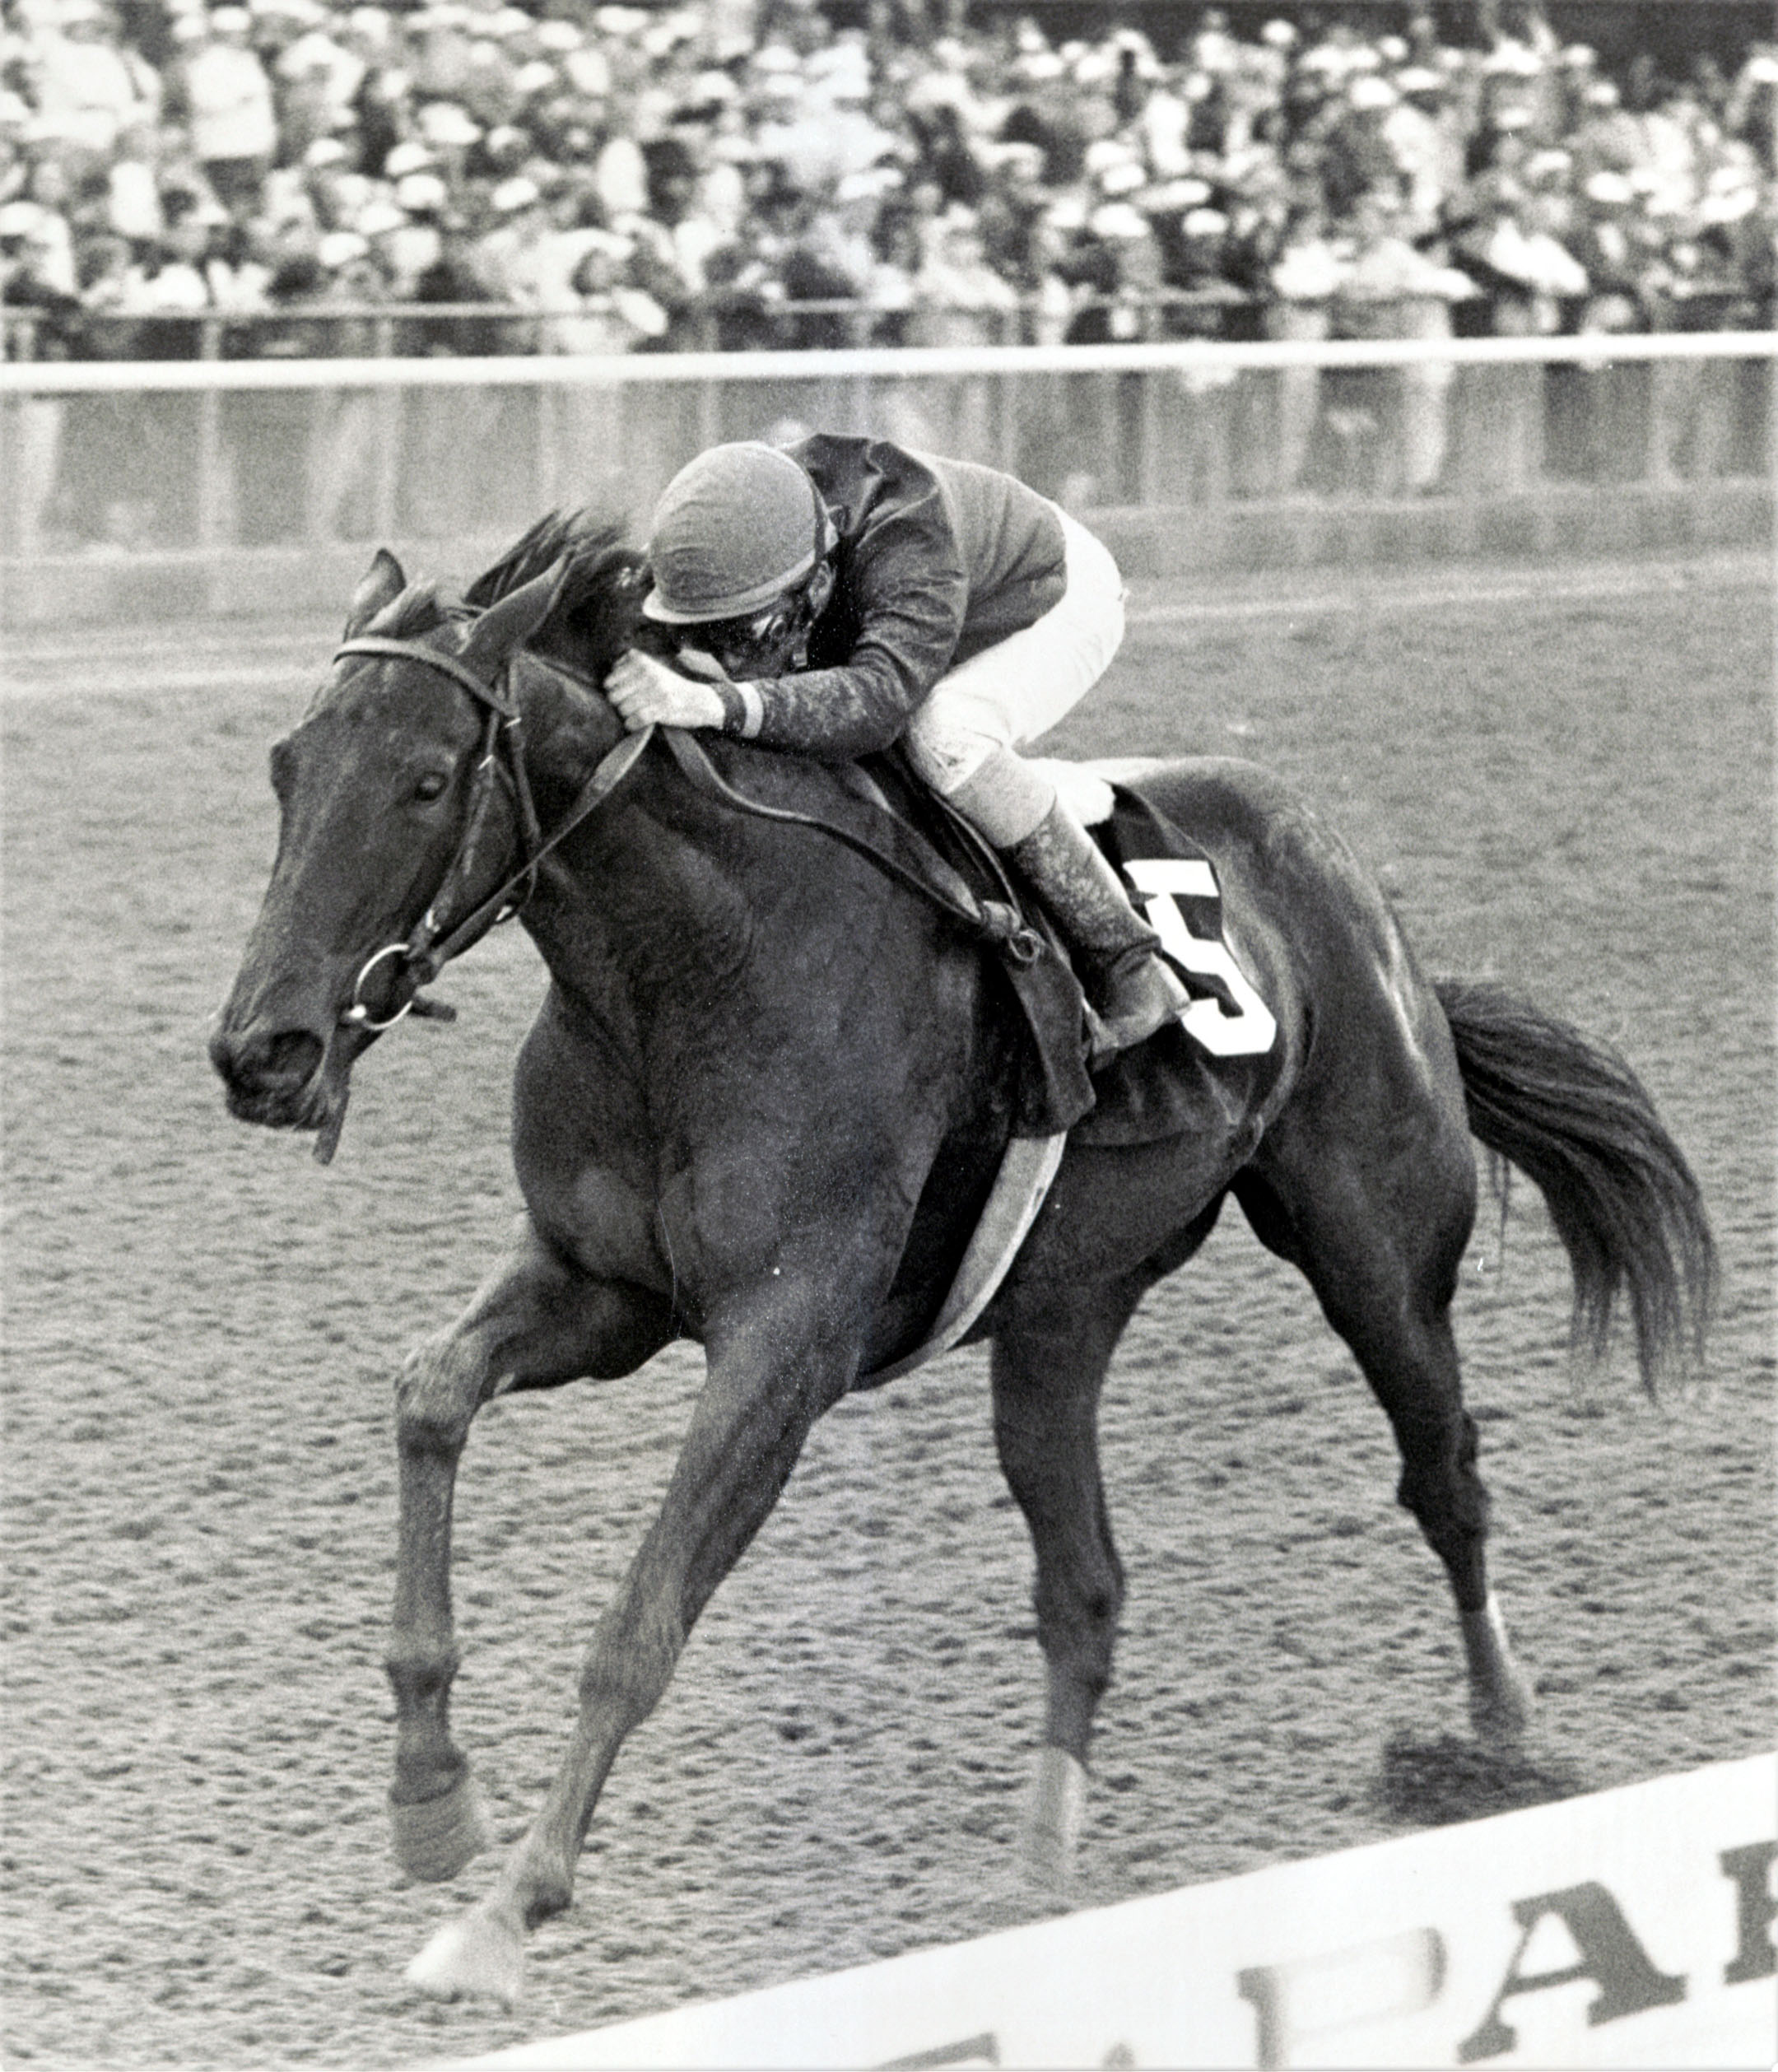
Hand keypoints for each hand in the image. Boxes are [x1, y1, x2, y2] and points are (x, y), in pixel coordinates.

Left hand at [606, 649, 726, 733]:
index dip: (614, 692)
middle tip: (631, 706)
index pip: (609, 682)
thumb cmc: (669, 686)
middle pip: (614, 697)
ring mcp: (655, 690)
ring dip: (627, 716)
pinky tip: (638, 723)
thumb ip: (629, 668)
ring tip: (638, 713)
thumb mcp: (651, 667)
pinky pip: (635, 720)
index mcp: (641, 661)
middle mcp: (647, 673)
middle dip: (619, 705)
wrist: (698, 700)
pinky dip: (633, 725)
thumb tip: (607, 682)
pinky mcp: (662, 708)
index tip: (625, 695)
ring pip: (623, 710)